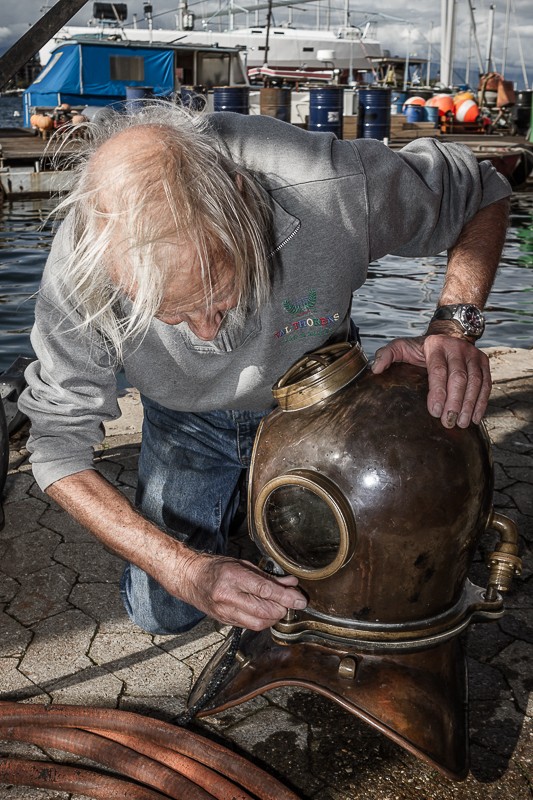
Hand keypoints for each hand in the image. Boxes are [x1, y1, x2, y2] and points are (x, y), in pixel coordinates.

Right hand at [178, 553, 306, 630]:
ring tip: (278, 607)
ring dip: (273, 617)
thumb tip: (290, 583)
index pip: (265, 591)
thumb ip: (268, 576)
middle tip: (290, 601)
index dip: (286, 597)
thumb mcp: (243, 564)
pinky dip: (262, 620)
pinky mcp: (225, 621)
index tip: (300, 600)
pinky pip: (250, 626)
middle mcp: (228, 596)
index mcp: (233, 577)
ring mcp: (225, 612)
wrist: (191, 578)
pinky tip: (265, 611)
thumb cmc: (216, 567)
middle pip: (264, 611)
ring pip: (258, 623)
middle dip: (282, 609)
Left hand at [371, 333, 491, 427]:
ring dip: (469, 404)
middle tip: (448, 422)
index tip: (434, 411)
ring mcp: (473, 355)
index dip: (438, 392)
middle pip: (459, 378)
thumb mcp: (401, 346)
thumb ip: (387, 355)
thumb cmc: (421, 347)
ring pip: (475, 382)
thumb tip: (375, 369)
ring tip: (461, 423)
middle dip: (454, 402)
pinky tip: (475, 418)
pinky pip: (486, 384)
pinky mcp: (484, 363)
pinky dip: (482, 401)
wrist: (449, 333)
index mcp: (436, 346)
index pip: (438, 370)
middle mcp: (457, 348)